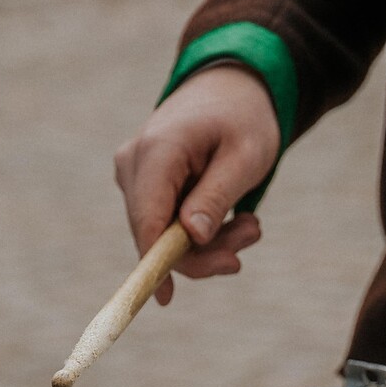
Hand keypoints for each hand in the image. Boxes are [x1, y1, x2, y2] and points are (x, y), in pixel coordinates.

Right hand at [113, 64, 281, 302]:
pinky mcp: (143, 185)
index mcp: (157, 151)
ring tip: (251, 226)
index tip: (166, 299)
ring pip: (161, 235)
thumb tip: (191, 238)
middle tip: (252, 237)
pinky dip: (198, 231)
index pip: (147, 220)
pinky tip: (232, 218)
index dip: (154, 264)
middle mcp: (134, 164)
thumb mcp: (245, 156)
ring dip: (209, 243)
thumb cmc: (244, 118)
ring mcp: (134, 174)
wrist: (231, 88)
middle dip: (204, 251)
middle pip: (154, 234)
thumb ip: (216, 196)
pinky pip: (164, 224)